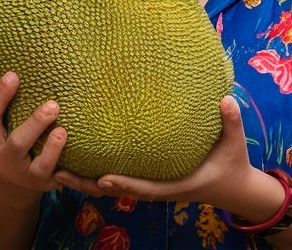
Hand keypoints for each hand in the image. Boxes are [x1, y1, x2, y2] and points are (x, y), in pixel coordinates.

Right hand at [0, 64, 65, 198]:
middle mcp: (7, 159)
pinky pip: (59, 179)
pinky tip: (76, 153)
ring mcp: (28, 174)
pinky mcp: (47, 183)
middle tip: (52, 105)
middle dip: (34, 125)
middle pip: (17, 144)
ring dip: (52, 149)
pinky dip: (68, 170)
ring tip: (63, 130)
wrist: (10, 188)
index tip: (13, 75)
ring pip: (40, 165)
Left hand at [54, 96, 251, 209]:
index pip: (146, 188)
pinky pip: (120, 180)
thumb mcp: (234, 144)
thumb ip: (231, 122)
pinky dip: (97, 177)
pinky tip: (78, 164)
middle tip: (59, 173)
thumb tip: (226, 100)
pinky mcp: (149, 180)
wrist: (232, 187)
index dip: (124, 185)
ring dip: (86, 182)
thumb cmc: (232, 164)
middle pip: (119, 192)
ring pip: (113, 189)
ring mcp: (152, 186)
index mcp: (177, 185)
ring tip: (56, 169)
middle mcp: (159, 189)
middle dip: (89, 185)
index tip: (102, 179)